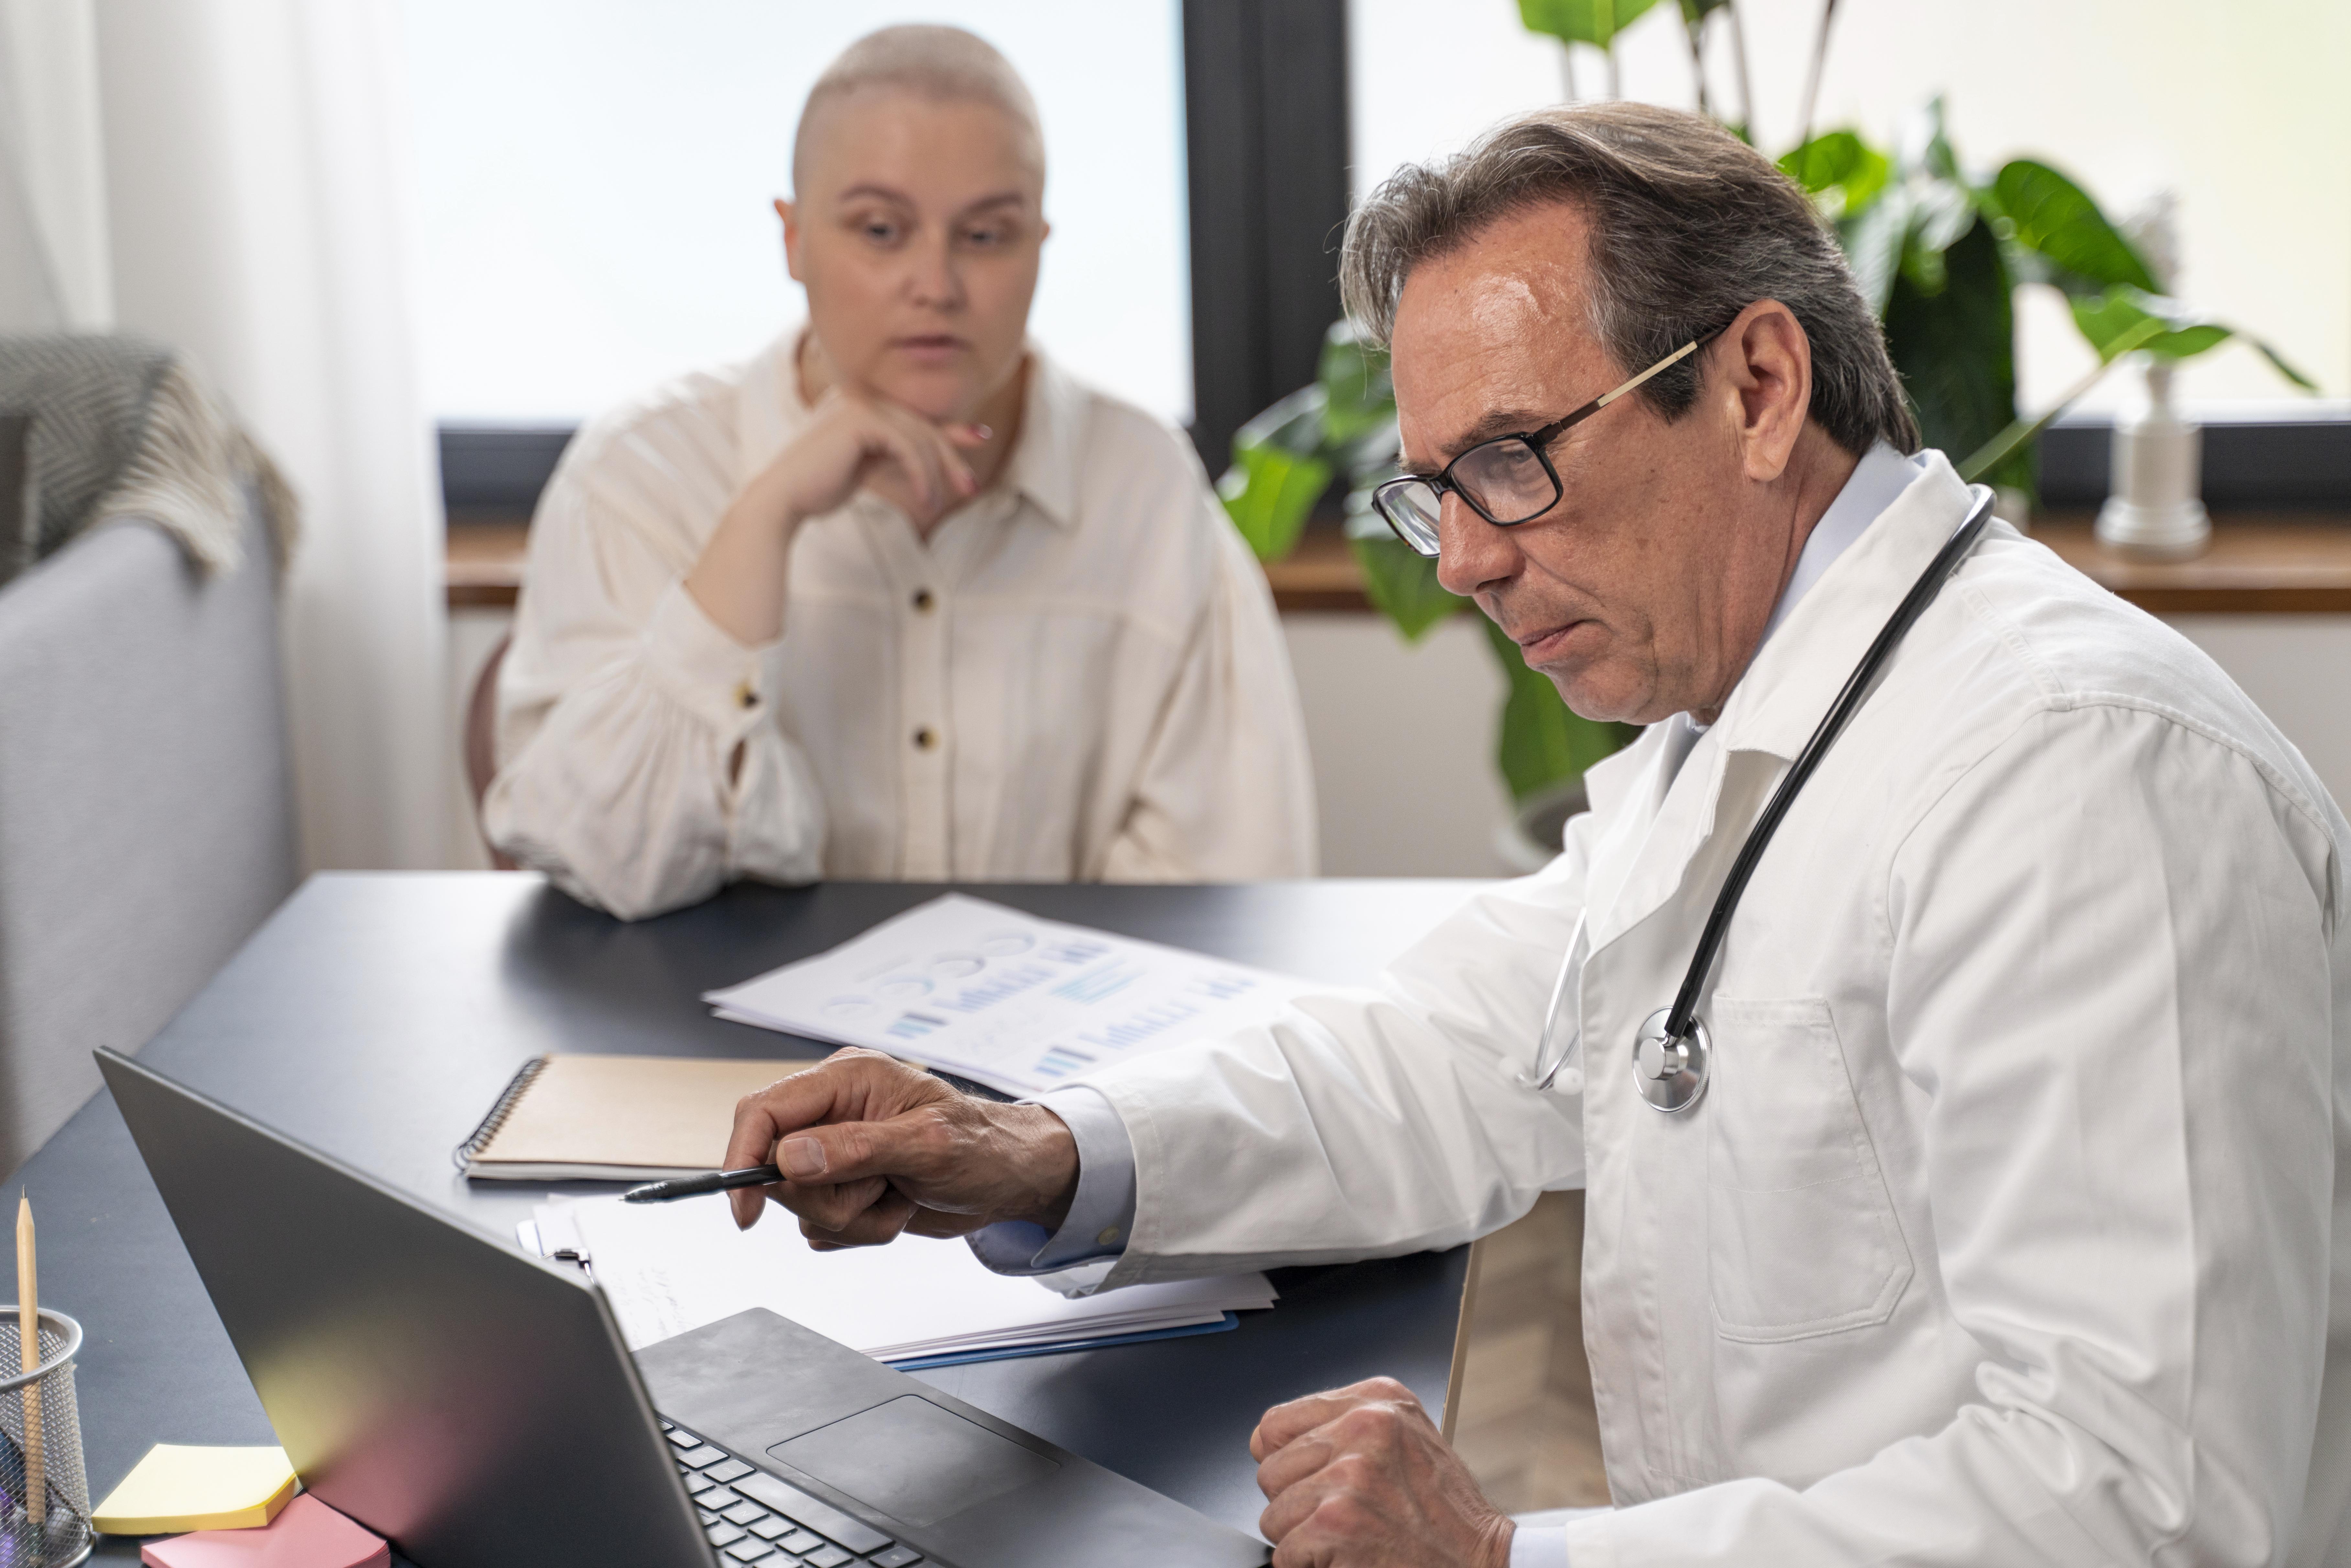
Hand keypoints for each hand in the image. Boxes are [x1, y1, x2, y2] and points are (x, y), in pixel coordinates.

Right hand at [722, 1048, 1079, 1249]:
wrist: (1010, 1178)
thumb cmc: (983, 1146)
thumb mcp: (927, 1145)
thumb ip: (857, 1149)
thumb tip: (791, 1157)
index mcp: (847, 1078)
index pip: (764, 1110)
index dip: (745, 1156)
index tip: (747, 1208)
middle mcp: (834, 1111)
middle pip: (777, 1169)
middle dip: (828, 1198)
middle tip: (879, 1190)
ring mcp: (836, 1151)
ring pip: (801, 1204)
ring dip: (852, 1218)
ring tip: (897, 1197)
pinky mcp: (842, 1185)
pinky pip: (821, 1225)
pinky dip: (861, 1229)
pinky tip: (895, 1207)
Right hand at [740, 390, 988, 534]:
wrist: (782, 499)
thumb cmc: (818, 489)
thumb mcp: (866, 466)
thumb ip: (894, 455)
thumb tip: (929, 461)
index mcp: (856, 402)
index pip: (911, 416)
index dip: (949, 428)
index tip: (980, 437)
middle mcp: (858, 396)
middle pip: (920, 426)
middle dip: (950, 457)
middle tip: (972, 487)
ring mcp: (858, 403)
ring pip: (918, 437)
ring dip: (936, 474)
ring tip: (939, 504)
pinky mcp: (860, 420)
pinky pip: (908, 447)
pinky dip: (921, 475)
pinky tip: (926, 499)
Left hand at [1250, 1378, 1513, 1567]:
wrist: (1482, 1562)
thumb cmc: (1445, 1511)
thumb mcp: (1405, 1438)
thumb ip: (1344, 1426)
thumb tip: (1267, 1440)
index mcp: (1377, 1401)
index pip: (1276, 1422)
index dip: (1283, 1459)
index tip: (1308, 1477)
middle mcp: (1363, 1427)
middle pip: (1270, 1470)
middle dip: (1296, 1502)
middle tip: (1342, 1515)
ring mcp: (1350, 1475)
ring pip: (1273, 1514)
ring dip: (1303, 1537)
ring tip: (1351, 1536)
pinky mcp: (1338, 1523)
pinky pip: (1285, 1553)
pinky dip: (1308, 1567)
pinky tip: (1349, 1558)